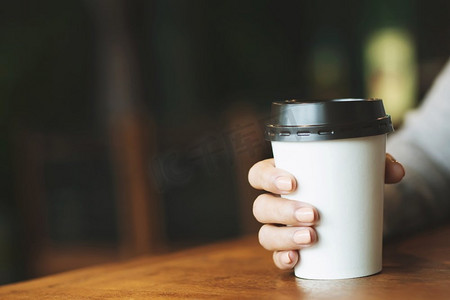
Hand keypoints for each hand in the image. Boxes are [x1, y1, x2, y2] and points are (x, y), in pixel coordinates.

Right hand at [248, 154, 404, 269]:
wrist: (347, 207)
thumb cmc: (340, 182)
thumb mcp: (355, 169)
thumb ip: (375, 164)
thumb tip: (396, 171)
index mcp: (280, 176)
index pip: (259, 174)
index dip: (268, 179)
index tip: (293, 183)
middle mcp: (274, 202)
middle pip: (262, 207)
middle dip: (284, 211)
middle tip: (313, 214)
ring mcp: (278, 228)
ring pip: (266, 233)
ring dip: (285, 237)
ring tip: (312, 237)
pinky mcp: (287, 248)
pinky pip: (276, 256)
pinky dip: (283, 259)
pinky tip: (296, 259)